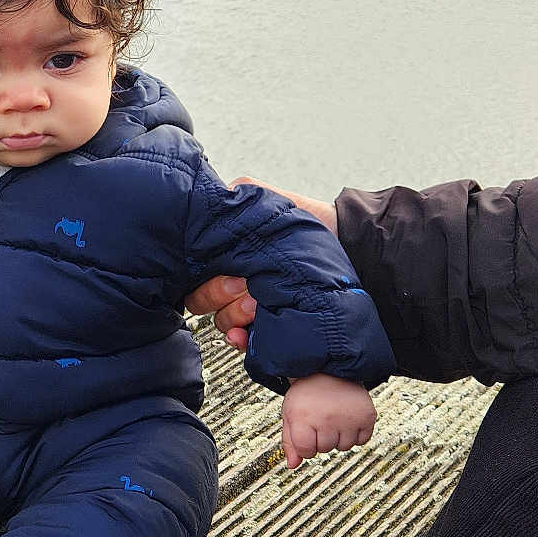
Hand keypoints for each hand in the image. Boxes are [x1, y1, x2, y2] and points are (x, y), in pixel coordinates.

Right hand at [184, 179, 338, 349]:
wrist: (343, 245)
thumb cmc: (303, 226)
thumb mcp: (263, 199)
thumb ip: (232, 196)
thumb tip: (210, 199)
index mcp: (226, 257)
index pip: (193, 274)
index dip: (203, 274)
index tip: (227, 268)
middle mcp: (232, 283)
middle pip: (200, 299)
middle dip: (219, 292)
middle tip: (243, 283)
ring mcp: (247, 306)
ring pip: (220, 320)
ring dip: (234, 313)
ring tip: (258, 302)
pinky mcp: (265, 326)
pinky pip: (241, 340)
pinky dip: (240, 339)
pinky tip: (245, 333)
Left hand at [280, 373, 375, 469]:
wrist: (330, 368)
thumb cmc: (307, 394)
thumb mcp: (290, 414)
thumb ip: (290, 441)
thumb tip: (292, 466)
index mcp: (303, 417)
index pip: (306, 451)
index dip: (305, 444)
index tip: (306, 429)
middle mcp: (326, 418)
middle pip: (324, 449)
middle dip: (321, 438)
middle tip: (321, 417)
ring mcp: (348, 418)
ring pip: (343, 447)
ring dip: (339, 436)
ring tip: (334, 417)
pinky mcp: (367, 416)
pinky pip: (362, 441)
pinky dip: (356, 433)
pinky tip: (348, 418)